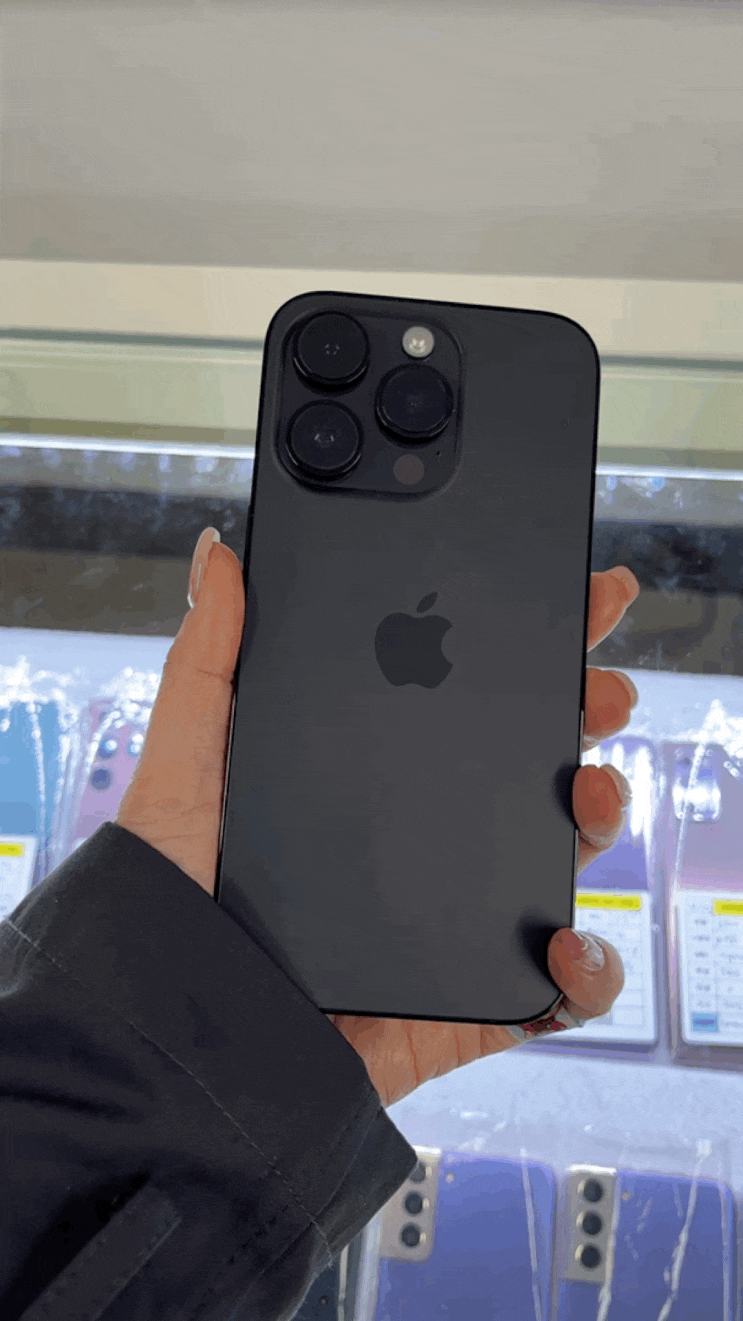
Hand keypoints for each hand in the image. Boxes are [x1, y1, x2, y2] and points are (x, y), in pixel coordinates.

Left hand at [117, 529, 639, 1107]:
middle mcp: (419, 842)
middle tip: (599, 687)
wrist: (169, 1038)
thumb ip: (207, 662)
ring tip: (590, 792)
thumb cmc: (164, 903)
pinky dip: (588, 972)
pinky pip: (553, 993)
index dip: (527, 652)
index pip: (464, 699)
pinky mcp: (462, 1004)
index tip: (572, 605)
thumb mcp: (183, 767)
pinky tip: (568, 943)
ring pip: (558, 863)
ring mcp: (449, 922)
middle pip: (530, 768)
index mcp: (369, 781)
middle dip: (583, 717)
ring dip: (598, 820)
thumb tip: (215, 553)